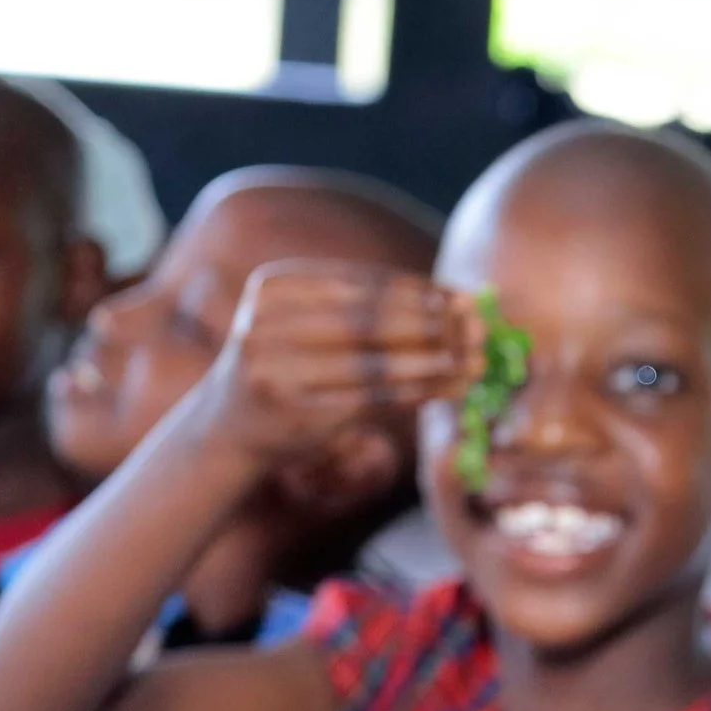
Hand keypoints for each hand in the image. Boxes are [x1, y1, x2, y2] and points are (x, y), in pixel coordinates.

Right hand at [191, 261, 480, 471]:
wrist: (229, 427)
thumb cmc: (286, 365)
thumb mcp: (303, 322)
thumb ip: (359, 306)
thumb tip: (452, 299)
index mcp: (274, 287)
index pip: (360, 283)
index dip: (418, 290)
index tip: (464, 296)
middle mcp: (268, 324)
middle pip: (371, 321)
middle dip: (433, 323)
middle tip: (480, 326)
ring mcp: (279, 371)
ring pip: (377, 363)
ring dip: (436, 361)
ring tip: (477, 359)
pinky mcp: (300, 414)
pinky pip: (375, 400)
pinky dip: (421, 393)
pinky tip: (454, 388)